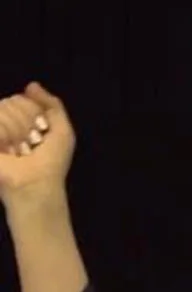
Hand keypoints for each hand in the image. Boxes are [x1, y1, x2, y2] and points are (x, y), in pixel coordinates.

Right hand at [0, 82, 75, 214]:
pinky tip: (9, 151)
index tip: (41, 133)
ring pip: (3, 108)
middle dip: (27, 122)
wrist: (36, 184)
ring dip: (17, 132)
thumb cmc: (51, 162)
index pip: (21, 98)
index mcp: (20, 120)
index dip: (35, 113)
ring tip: (19, 150)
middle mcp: (3, 123)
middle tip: (30, 145)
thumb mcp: (63, 131)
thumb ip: (52, 105)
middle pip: (11, 101)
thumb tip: (31, 85)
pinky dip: (5, 134)